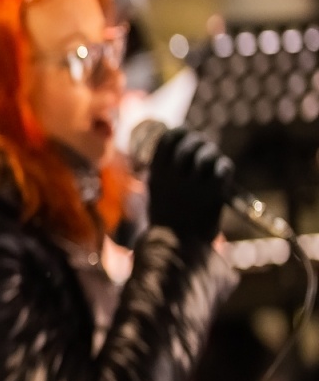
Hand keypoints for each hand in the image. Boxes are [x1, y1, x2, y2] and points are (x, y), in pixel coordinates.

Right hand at [146, 127, 232, 242]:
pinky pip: (223, 168)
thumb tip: (181, 153)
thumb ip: (166, 174)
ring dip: (213, 153)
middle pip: (188, 143)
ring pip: (207, 154)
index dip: (179, 132)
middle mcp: (173, 177)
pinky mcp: (213, 193)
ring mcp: (193, 185)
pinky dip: (225, 167)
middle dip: (199, 141)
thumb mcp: (157, 195)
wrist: (179, 247)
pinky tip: (223, 173)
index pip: (166, 140)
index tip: (185, 132)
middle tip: (204, 145)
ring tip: (214, 160)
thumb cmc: (168, 224)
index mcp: (157, 175)